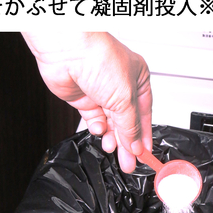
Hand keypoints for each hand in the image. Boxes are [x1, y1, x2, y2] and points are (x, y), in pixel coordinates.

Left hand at [22, 31, 152, 172]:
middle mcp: (121, 87)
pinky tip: (99, 131)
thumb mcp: (125, 99)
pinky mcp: (84, 99)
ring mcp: (101, 93)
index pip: (145, 115)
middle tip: (129, 162)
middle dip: (128, 143)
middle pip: (127, 122)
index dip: (144, 137)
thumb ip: (130, 127)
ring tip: (112, 148)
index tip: (144, 155)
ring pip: (111, 124)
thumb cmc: (100, 58)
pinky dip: (97, 128)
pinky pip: (94, 121)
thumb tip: (135, 146)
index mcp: (139, 80)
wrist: (67, 50)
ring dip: (112, 138)